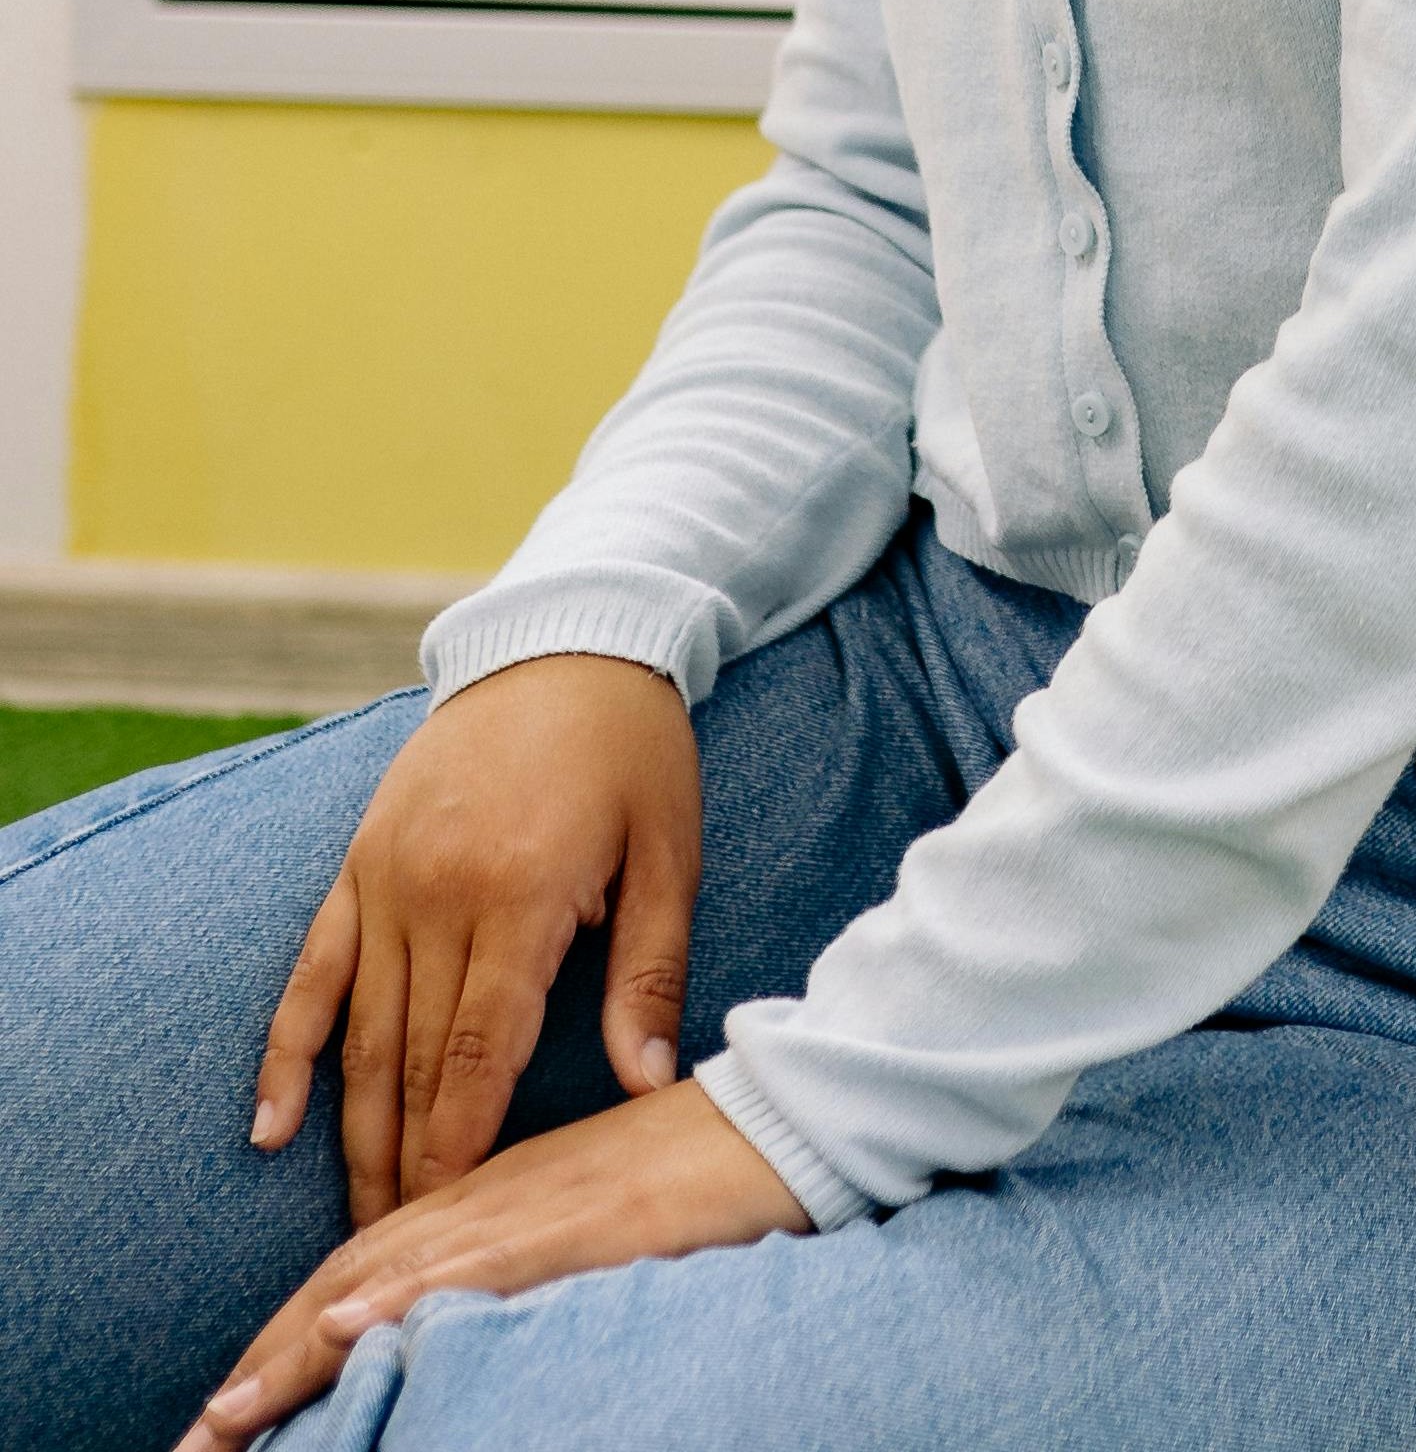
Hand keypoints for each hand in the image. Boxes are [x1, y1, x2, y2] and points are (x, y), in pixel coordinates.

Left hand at [182, 1078, 807, 1446]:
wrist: (796, 1109)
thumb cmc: (709, 1166)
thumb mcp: (598, 1212)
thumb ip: (527, 1248)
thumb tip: (453, 1315)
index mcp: (493, 1191)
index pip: (362, 1268)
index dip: (285, 1338)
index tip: (225, 1408)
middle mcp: (494, 1195)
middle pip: (352, 1279)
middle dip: (264, 1364)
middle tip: (196, 1439)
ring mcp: (535, 1207)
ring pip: (394, 1278)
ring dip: (298, 1352)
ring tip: (228, 1415)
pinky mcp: (585, 1222)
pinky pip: (481, 1264)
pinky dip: (407, 1298)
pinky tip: (352, 1328)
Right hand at [256, 652, 702, 1226]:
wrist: (566, 642)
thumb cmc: (634, 752)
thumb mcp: (669, 852)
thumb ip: (648, 972)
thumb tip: (644, 1081)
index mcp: (524, 892)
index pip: (482, 1050)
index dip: (464, 1141)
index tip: (457, 1216)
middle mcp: (439, 894)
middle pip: (413, 1059)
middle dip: (407, 1164)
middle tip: (400, 1253)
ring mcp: (386, 881)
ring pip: (360, 1033)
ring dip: (353, 1132)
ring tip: (355, 1220)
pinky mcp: (355, 867)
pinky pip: (310, 976)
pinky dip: (286, 1054)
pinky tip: (267, 1127)